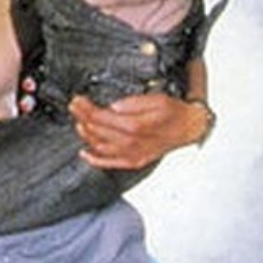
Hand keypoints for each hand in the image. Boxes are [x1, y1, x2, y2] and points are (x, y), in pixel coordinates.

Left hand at [69, 92, 210, 169]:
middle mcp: (132, 143)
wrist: (189, 128)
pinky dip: (94, 159)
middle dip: (82, 117)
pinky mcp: (133, 161)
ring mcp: (132, 154)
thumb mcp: (158, 99)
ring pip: (100, 146)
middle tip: (74, 106)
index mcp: (137, 126)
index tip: (78, 100)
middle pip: (98, 131)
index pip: (103, 118)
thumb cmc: (174, 113)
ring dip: (86, 134)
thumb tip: (114, 106)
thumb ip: (134, 103)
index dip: (87, 109)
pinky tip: (84, 153)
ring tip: (78, 122)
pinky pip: (109, 163)